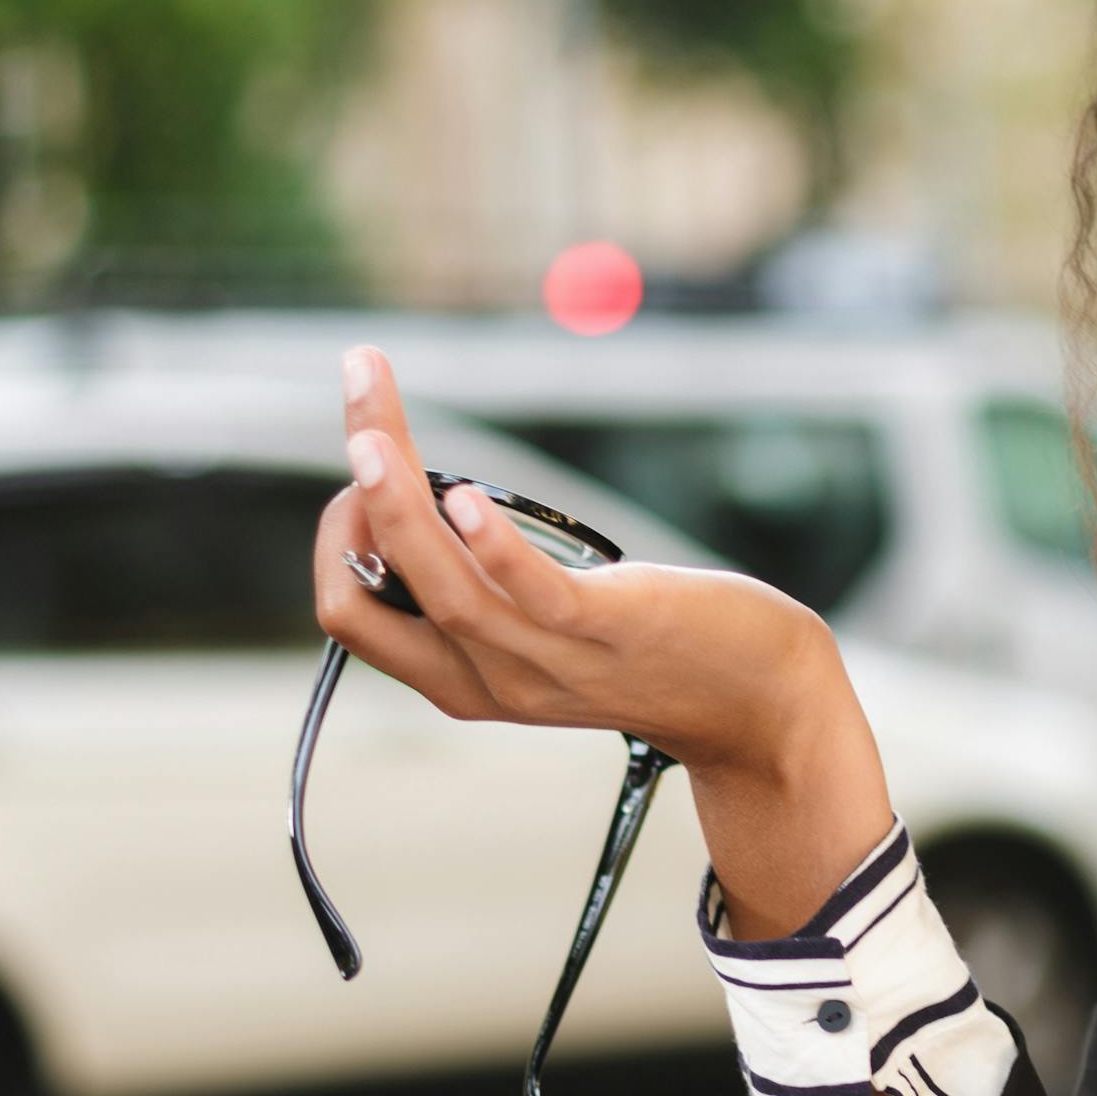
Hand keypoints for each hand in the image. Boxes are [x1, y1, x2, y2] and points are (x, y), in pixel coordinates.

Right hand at [317, 346, 895, 931]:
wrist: (758, 703)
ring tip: (374, 438)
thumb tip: (433, 505)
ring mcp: (546, 662)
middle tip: (361, 392)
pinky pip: (530, 594)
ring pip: (440, 590)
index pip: (348, 613)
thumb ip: (485, 591)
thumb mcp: (544, 632)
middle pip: (370, 595)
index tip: (369, 464)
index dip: (338, 536)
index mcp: (460, 680)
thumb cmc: (652, 649)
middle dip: (350, 494)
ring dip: (396, 506)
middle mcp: (488, 680)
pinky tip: (465, 496)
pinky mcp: (607, 631)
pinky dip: (490, 545)